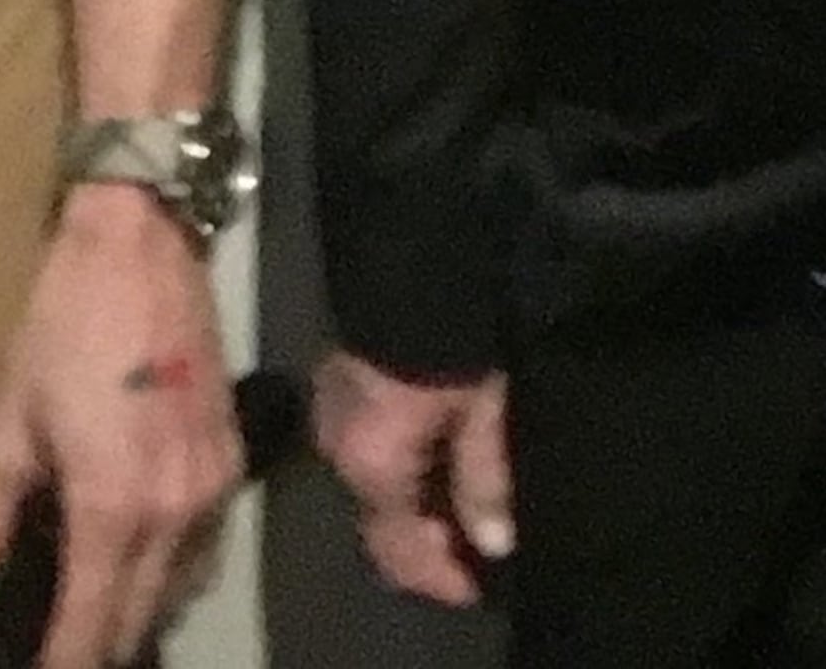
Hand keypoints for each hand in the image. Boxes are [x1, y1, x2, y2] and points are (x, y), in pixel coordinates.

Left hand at [0, 189, 241, 668]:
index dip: (58, 665)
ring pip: (177, 589)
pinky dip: (168, 573)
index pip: (88, 628)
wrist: (141, 244)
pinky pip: (203, 547)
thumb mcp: (7, 421)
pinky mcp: (234, 462)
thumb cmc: (63, 327)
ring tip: (87, 619)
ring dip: (134, 614)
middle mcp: (175, 514)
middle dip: (96, 648)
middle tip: (52, 652)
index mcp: (112, 508)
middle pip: (138, 620)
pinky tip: (132, 564)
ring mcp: (215, 490)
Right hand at [313, 348, 512, 606]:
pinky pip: (368, 446)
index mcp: (371, 463)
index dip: (440, 577)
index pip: (397, 550)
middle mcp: (338, 447)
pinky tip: (439, 450)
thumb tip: (493, 541)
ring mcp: (332, 409)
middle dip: (426, 538)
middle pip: (380, 518)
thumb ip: (483, 476)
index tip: (478, 583)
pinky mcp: (338, 377)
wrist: (412, 242)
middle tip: (478, 541)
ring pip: (374, 481)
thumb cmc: (453, 330)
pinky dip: (403, 463)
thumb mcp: (484, 404)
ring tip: (465, 497)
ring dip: (415, 498)